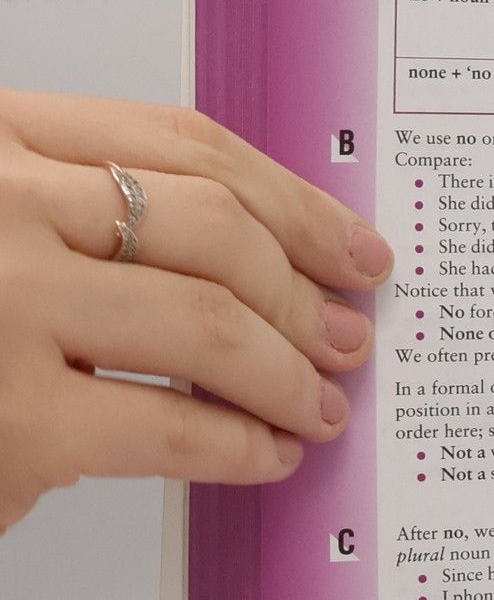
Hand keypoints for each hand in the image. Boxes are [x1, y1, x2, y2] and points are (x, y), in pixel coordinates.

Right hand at [0, 90, 391, 533]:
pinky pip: (167, 424)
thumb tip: (265, 262)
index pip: (183, 144)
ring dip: (287, 372)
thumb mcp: (0, 226)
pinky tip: (264, 455)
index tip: (353, 245)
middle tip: (346, 337)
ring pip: (206, 322)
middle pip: (213, 228)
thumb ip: (86, 214)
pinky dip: (237, 443)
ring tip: (318, 406)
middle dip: (303, 292)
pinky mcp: (9, 417)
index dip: (293, 200)